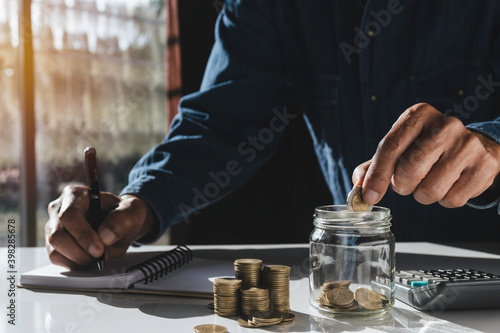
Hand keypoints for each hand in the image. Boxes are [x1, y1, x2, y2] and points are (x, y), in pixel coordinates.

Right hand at [45, 185, 158, 269]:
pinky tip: (90, 259)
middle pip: (57, 236)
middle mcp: (59, 209)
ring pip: (54, 250)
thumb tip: (104, 237)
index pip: (69, 215)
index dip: (82, 234)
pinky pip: (57, 259)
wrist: (121, 222)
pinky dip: (75, 264)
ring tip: (98, 257)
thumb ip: (122, 219)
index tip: (99, 249)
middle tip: (100, 256)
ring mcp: (53, 227)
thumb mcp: (131, 210)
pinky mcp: (54, 243)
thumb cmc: (123, 213)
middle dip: (80, 252)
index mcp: (75, 194)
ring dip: (78, 259)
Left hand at [352, 103, 499, 207]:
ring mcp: (468, 144)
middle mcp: (446, 124)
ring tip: (429, 182)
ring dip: (423, 195)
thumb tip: (358, 186)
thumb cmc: (428, 148)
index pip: (390, 147)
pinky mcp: (485, 165)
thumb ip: (375, 165)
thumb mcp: (401, 147)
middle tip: (406, 183)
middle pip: (409, 169)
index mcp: (419, 115)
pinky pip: (453, 199)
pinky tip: (449, 184)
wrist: (475, 146)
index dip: (376, 175)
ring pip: (431, 189)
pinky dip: (445, 200)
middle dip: (401, 186)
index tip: (368, 196)